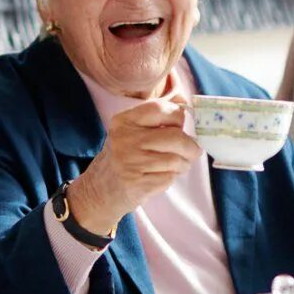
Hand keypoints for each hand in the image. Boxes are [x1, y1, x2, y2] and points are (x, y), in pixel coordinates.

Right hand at [66, 95, 201, 234]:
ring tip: (176, 167)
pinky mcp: (136, 183)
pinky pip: (168, 178)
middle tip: (193, 152)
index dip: (179, 116)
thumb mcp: (132, 131)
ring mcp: (129, 162)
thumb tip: (186, 104)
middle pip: (175, 137)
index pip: (160, 108)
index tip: (184, 126)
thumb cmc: (124, 157)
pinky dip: (170, 178)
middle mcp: (124, 139)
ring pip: (175, 159)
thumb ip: (157, 117)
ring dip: (183, 165)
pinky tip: (160, 177)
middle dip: (191, 147)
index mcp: (124, 121)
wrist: (100, 190)